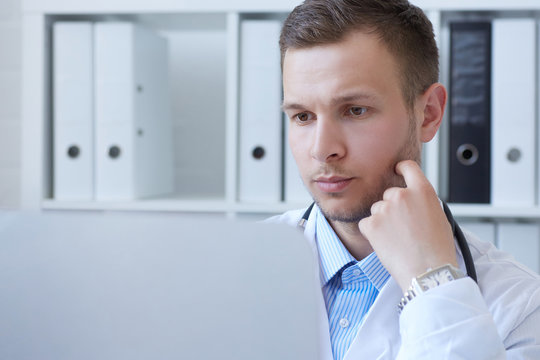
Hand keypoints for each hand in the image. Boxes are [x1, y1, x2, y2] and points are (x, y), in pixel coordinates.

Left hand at [358, 160, 457, 291]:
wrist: (428, 271)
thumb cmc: (437, 249)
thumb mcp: (439, 216)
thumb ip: (422, 202)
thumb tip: (413, 200)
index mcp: (422, 191)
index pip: (408, 167)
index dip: (401, 168)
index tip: (397, 170)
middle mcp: (401, 195)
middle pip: (389, 194)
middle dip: (392, 208)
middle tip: (404, 228)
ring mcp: (384, 208)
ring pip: (377, 210)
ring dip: (383, 221)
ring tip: (398, 239)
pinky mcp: (371, 223)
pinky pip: (366, 223)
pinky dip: (372, 233)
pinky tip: (387, 244)